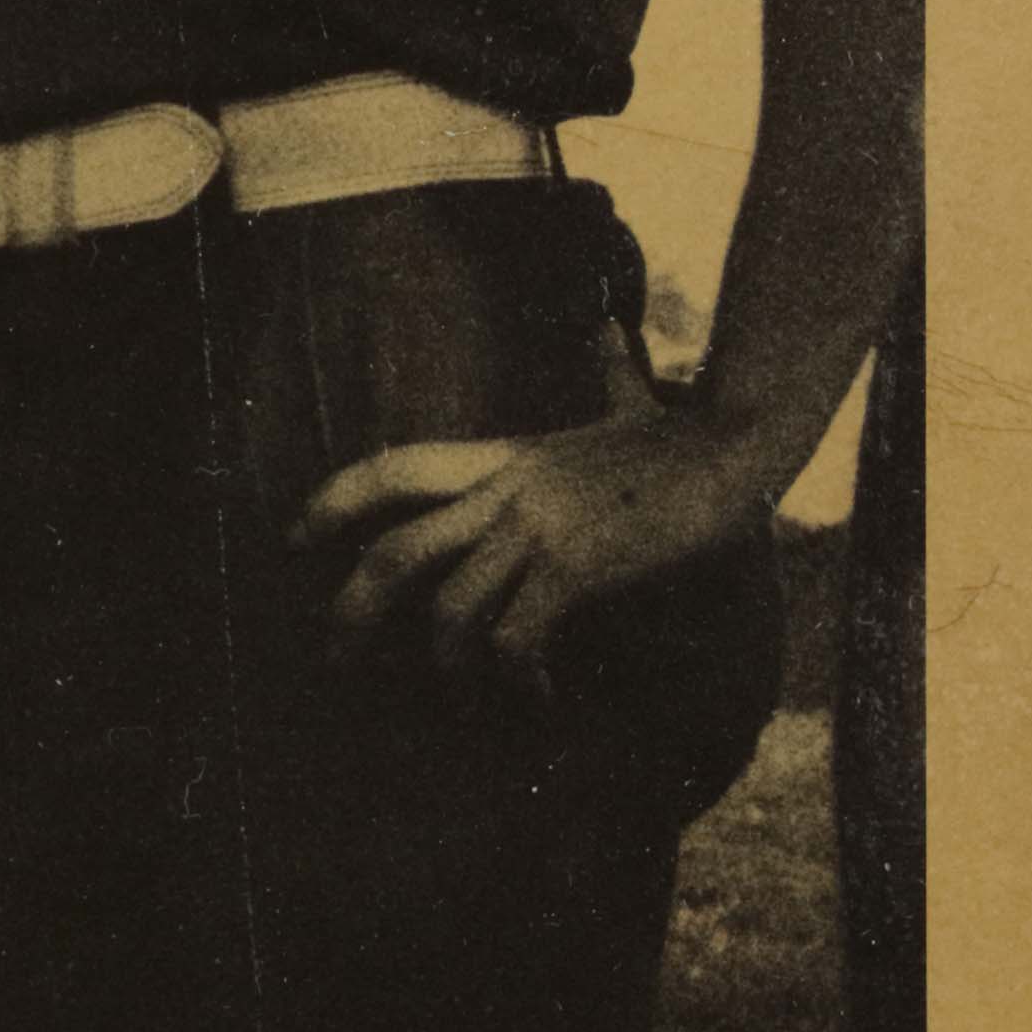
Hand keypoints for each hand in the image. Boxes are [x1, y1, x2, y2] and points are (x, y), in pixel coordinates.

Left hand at [303, 387, 776, 679]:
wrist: (738, 449)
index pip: (394, 466)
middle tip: (333, 656)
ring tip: (465, 703)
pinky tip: (538, 701)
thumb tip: (606, 327)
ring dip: (446, 668)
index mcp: (506, 455)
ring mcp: (539, 530)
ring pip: (449, 607)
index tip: (293, 535)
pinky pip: (516, 637)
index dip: (335, 498)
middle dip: (352, 609)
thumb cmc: (686, 437)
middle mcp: (507, 491)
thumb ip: (605, 373)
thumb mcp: (626, 404)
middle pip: (395, 550)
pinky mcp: (578, 568)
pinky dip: (516, 679)